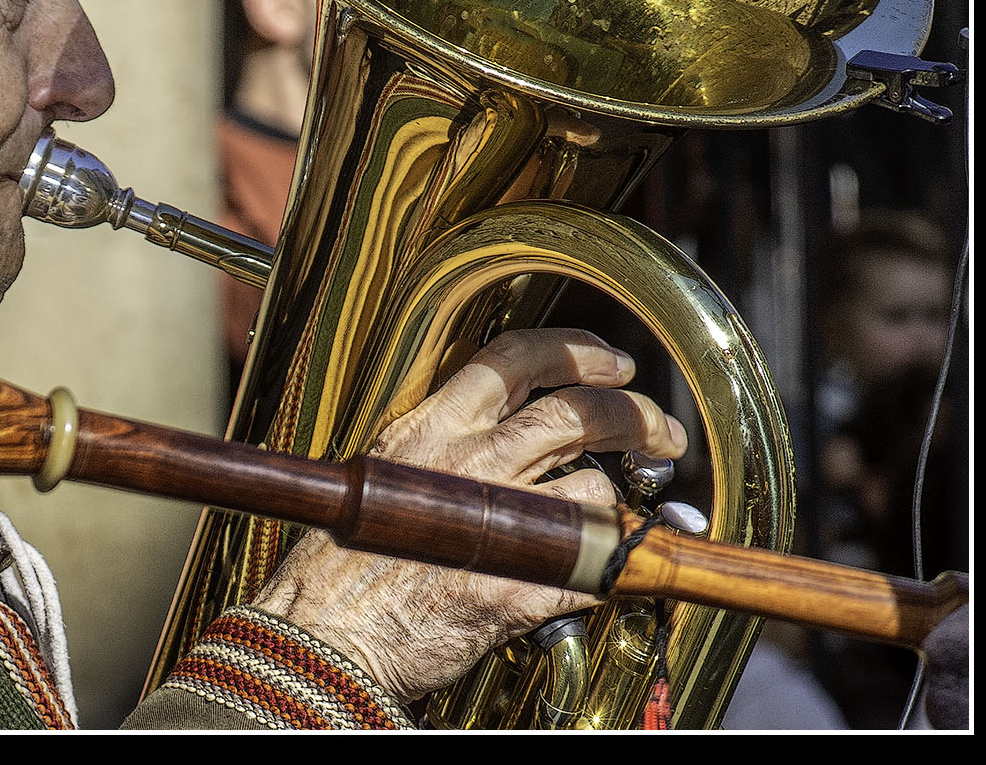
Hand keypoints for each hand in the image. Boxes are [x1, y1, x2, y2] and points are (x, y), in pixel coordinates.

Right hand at [249, 327, 686, 703]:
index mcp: (432, 428)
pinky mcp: (521, 587)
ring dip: (615, 502)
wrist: (324, 635)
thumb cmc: (338, 563)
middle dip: (635, 416)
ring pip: (594, 486)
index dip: (575, 351)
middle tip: (661, 431)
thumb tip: (499, 434)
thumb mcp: (383, 473)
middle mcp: (469, 463)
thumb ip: (442, 447)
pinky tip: (606, 572)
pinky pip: (594, 568)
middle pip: (576, 414)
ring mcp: (499, 524)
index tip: (613, 362)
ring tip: (615, 516)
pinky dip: (610, 569)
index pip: (515, 359)